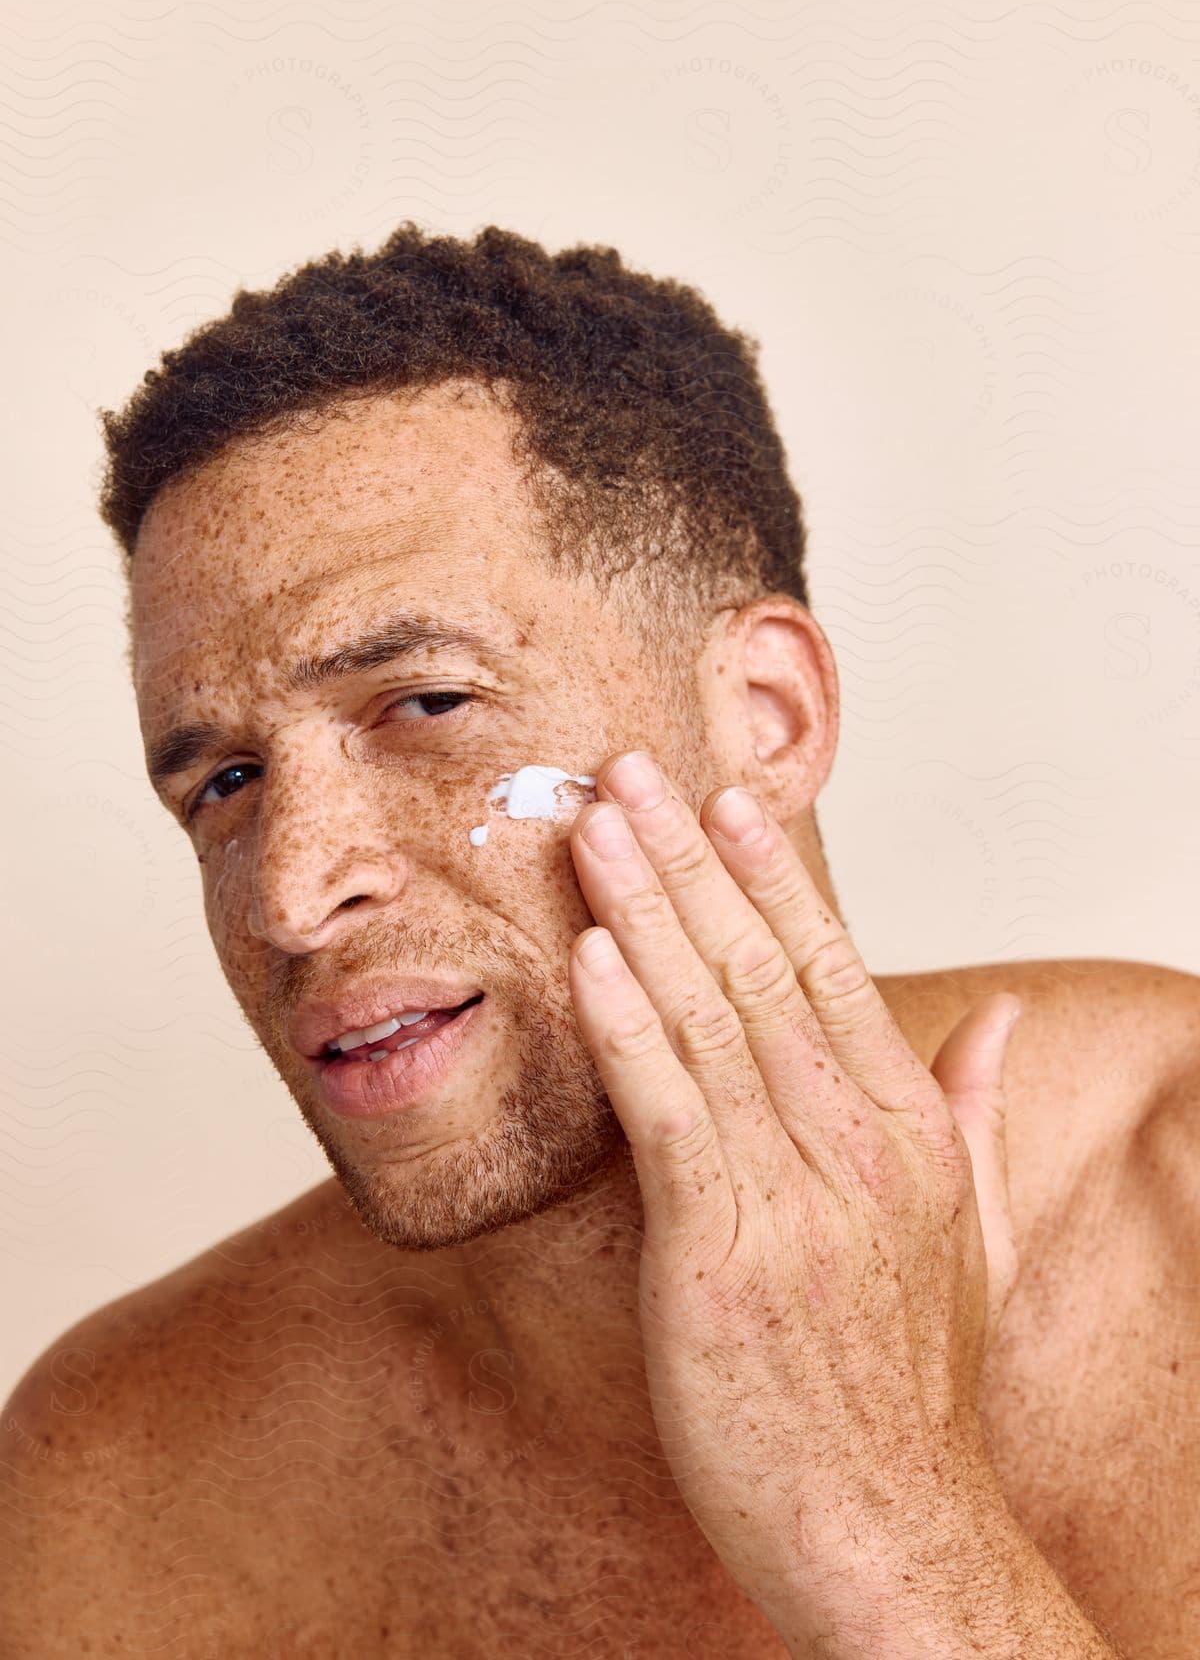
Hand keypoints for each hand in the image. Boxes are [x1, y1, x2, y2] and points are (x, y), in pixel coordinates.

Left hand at [566, 750, 1023, 1647]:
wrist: (889, 1527)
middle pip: (761, 967)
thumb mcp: (976, 1239)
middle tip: (631, 772)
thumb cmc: (913, 1389)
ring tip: (595, 827)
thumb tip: (998, 1020)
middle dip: (689, 860)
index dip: (773, 875)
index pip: (833, 966)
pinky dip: (628, 1024)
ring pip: (708, 1017)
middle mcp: (857, 1142)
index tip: (726, 801)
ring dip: (644, 911)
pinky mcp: (722, 1252)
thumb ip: (975, 1112)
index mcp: (910, 1129)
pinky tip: (590, 955)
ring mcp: (792, 1194)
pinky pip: (667, 1112)